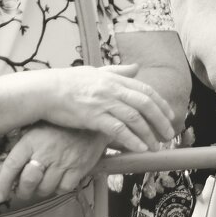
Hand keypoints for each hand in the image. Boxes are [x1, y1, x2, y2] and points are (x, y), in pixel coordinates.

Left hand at [0, 125, 108, 202]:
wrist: (93, 121)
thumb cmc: (60, 126)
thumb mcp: (36, 131)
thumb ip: (20, 150)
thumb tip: (1, 172)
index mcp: (32, 141)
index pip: (12, 165)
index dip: (2, 183)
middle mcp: (46, 152)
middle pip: (28, 181)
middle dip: (23, 190)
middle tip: (24, 190)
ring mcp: (64, 161)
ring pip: (45, 188)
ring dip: (41, 189)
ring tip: (44, 181)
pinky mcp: (79, 168)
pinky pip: (64, 188)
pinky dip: (59, 188)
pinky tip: (60, 179)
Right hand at [42, 63, 175, 152]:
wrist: (45, 91)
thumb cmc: (68, 82)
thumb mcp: (95, 72)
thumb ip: (117, 71)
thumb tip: (136, 68)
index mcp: (115, 79)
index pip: (145, 90)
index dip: (161, 104)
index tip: (171, 116)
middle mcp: (113, 89)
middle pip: (145, 104)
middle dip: (161, 120)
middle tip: (169, 134)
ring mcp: (104, 102)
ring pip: (135, 118)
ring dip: (149, 134)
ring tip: (156, 146)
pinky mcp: (93, 116)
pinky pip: (118, 129)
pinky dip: (132, 139)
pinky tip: (140, 149)